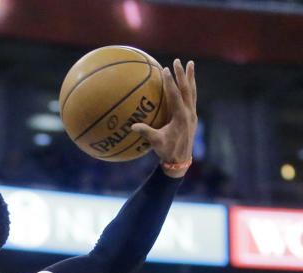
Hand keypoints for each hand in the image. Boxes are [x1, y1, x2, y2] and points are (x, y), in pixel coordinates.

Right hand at [131, 59, 196, 175]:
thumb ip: (146, 133)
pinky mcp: (192, 116)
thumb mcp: (156, 142)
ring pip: (193, 91)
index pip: (176, 96)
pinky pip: (192, 97)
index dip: (170, 83)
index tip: (165, 70)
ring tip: (190, 64)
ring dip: (191, 77)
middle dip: (183, 74)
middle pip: (187, 89)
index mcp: (181, 117)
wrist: (181, 160)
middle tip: (179, 61)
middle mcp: (189, 113)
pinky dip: (190, 87)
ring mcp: (193, 114)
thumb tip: (132, 126)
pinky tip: (188, 81)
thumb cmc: (167, 151)